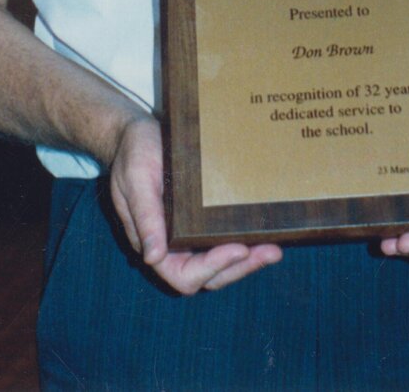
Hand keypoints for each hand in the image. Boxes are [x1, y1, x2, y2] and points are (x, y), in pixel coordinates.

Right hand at [109, 114, 281, 293]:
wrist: (136, 132)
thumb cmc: (133, 152)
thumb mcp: (135, 180)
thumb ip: (144, 218)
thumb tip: (153, 258)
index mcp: (152, 241)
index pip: (182, 275)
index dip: (211, 268)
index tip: (238, 249)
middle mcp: (172, 245)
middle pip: (208, 276)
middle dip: (240, 268)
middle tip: (272, 252)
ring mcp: (187, 233)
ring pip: (220, 263)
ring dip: (247, 260)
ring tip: (274, 248)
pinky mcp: (199, 217)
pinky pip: (222, 238)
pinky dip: (244, 239)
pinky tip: (265, 231)